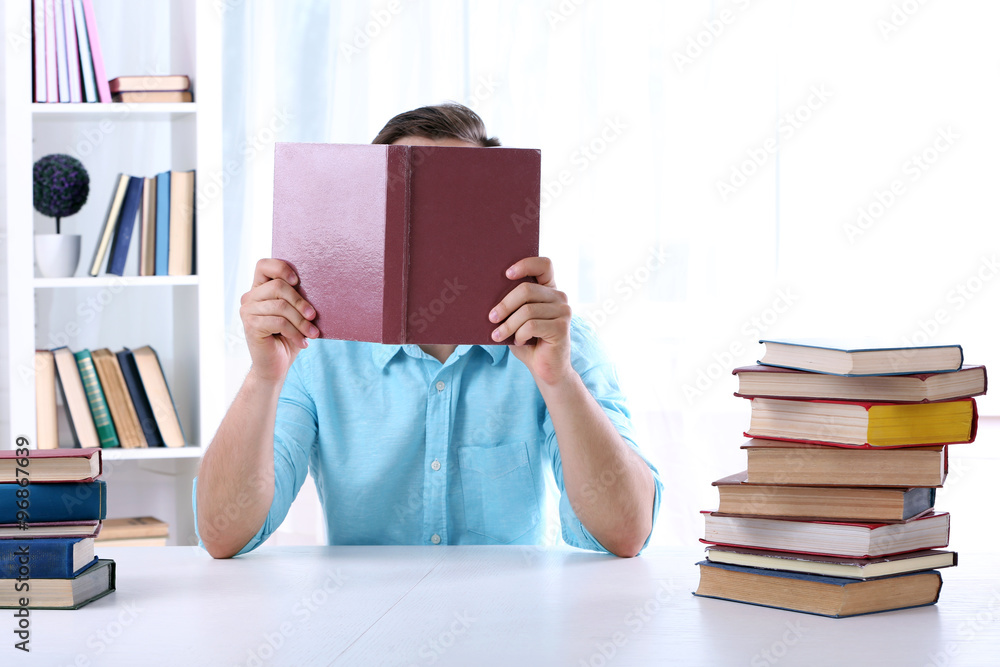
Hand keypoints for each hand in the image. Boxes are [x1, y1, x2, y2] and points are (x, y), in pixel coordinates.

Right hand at [239, 259, 318, 383]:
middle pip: (278, 286)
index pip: (263, 265)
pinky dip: (295, 333)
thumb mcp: (295, 314)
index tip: (298, 281)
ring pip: (281, 306)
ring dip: (301, 322)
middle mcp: (250, 297)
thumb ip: (297, 298)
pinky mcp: (250, 326)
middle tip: (313, 316)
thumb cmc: (288, 337)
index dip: (281, 268)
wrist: (275, 366)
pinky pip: (279, 322)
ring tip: (313, 333)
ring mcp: (247, 311)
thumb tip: (318, 285)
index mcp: (260, 289)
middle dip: (300, 302)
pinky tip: (303, 343)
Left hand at [489, 257, 572, 386]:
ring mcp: (563, 311)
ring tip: (498, 335)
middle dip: (505, 304)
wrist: (546, 369)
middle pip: (527, 289)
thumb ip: (510, 305)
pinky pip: (532, 326)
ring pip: (527, 310)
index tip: (506, 274)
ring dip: (508, 325)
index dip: (525, 264)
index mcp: (549, 290)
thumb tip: (485, 294)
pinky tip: (518, 342)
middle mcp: (559, 297)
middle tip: (491, 318)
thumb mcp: (516, 320)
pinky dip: (519, 335)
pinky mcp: (562, 327)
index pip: (544, 264)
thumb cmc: (528, 342)